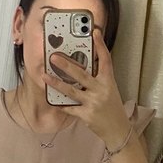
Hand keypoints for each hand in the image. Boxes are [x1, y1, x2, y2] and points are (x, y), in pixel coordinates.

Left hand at [41, 28, 130, 148]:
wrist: (117, 130)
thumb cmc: (112, 107)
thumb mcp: (109, 90)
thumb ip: (97, 79)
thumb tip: (80, 67)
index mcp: (108, 81)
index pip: (105, 60)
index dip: (100, 45)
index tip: (94, 32)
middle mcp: (101, 90)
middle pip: (82, 74)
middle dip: (66, 65)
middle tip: (53, 56)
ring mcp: (93, 102)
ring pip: (71, 91)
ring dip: (56, 83)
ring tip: (44, 76)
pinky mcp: (86, 115)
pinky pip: (70, 108)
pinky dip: (60, 104)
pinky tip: (51, 99)